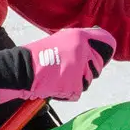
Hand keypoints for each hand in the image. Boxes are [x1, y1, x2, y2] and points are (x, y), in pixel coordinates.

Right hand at [0, 27, 115, 103]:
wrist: (22, 70)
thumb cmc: (39, 56)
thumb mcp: (61, 40)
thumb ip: (80, 42)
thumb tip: (100, 43)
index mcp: (80, 36)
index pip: (107, 42)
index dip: (106, 50)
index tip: (103, 54)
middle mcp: (83, 50)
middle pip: (99, 67)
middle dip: (86, 71)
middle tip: (67, 70)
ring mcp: (79, 68)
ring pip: (88, 81)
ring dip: (76, 83)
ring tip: (58, 77)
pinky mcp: (74, 85)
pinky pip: (77, 93)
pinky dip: (66, 93)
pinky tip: (55, 86)